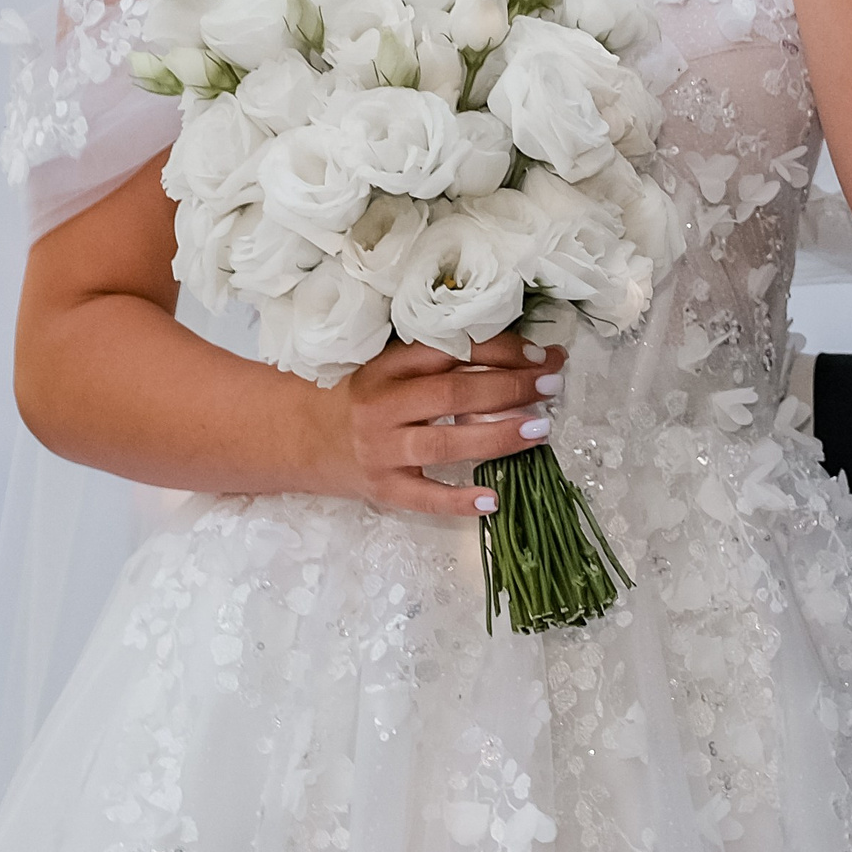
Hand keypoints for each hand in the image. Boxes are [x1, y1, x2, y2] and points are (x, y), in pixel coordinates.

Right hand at [316, 333, 564, 515]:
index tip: (540, 352)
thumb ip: (440, 363)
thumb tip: (519, 358)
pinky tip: (493, 499)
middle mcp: (382, 406)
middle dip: (510, 388)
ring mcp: (381, 450)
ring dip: (497, 436)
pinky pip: (424, 498)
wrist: (298, 437)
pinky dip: (459, 500)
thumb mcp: (390, 369)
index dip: (499, 350)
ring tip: (540, 429)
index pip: (449, 352)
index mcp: (387, 367)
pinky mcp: (381, 489)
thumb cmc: (360, 398)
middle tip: (552, 385)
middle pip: (453, 394)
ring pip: (444, 443)